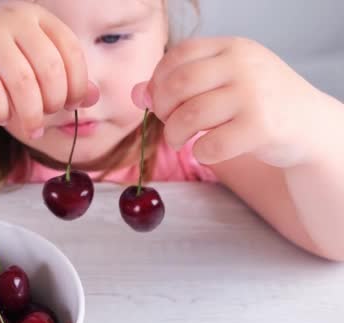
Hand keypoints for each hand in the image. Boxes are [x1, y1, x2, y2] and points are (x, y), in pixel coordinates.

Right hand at [0, 0, 97, 137]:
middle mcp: (13, 16)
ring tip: (29, 130)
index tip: (69, 106)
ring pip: (21, 83)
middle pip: (50, 70)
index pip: (71, 51)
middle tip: (43, 121)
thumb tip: (95, 98)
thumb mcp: (28, 61)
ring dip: (29, 115)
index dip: (77, 85)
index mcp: (36, 16)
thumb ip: (62, 77)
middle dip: (52, 105)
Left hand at [132, 37, 330, 167]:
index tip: (159, 100)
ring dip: (174, 134)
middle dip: (162, 108)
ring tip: (178, 142)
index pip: (177, 56)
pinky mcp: (261, 128)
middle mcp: (243, 65)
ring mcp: (253, 95)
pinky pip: (210, 145)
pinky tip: (205, 151)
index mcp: (231, 47)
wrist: (308, 125)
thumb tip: (136, 94)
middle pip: (178, 85)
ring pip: (190, 115)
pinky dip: (199, 153)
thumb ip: (178, 85)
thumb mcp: (221, 83)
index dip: (158, 81)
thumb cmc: (255, 102)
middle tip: (167, 123)